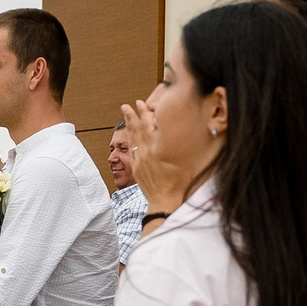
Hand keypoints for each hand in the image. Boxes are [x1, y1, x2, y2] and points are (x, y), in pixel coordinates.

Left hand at [121, 100, 186, 214]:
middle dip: (132, 116)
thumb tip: (173, 129)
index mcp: (157, 149)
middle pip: (138, 130)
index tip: (141, 104)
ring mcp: (139, 161)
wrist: (165, 201)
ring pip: (132, 139)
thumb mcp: (181, 160)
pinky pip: (131, 151)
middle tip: (127, 105)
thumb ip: (175, 144)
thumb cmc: (178, 183)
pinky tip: (129, 135)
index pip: (148, 126)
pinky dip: (130, 141)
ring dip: (129, 125)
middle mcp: (146, 153)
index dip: (144, 113)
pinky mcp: (136, 169)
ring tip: (125, 114)